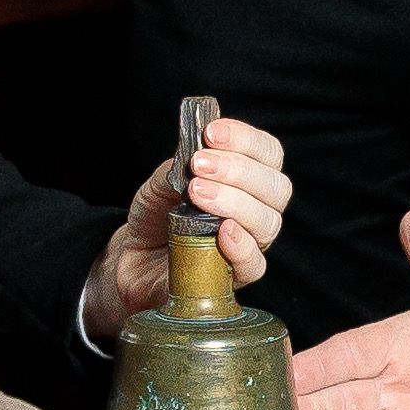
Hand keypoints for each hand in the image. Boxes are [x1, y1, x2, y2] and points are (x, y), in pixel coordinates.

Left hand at [96, 114, 293, 333]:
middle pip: (275, 187)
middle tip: (200, 164)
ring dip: (233, 201)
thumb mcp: (160, 183)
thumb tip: (193, 155)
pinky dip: (241, 244)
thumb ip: (178, 167)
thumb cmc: (157, 217)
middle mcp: (257, 210)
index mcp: (248, 180)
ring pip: (267, 222)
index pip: (268, 153)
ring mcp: (249, 244)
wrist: (134, 258)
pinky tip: (222, 231)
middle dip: (238, 170)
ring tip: (197, 192)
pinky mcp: (235, 277)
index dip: (245, 139)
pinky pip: (254, 263)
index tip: (211, 133)